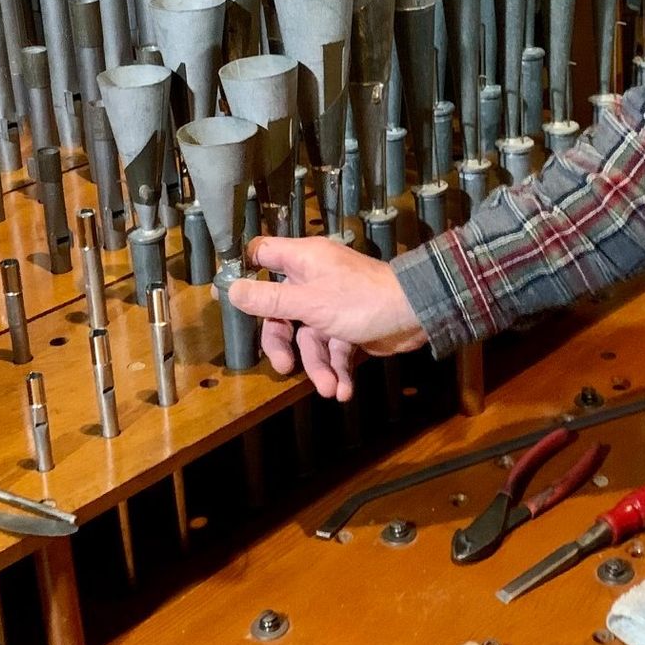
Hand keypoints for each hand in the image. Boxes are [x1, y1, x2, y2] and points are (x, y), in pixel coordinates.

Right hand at [223, 236, 428, 399]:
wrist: (417, 315)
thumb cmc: (361, 300)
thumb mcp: (309, 303)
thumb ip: (269, 299)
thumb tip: (231, 290)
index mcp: (302, 261)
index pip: (262, 254)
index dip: (244, 273)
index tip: (228, 296)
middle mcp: (315, 279)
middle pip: (282, 311)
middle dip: (284, 344)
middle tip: (284, 368)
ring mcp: (333, 305)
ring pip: (310, 338)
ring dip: (318, 368)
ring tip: (329, 390)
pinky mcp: (351, 327)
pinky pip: (335, 349)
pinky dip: (338, 370)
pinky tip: (343, 390)